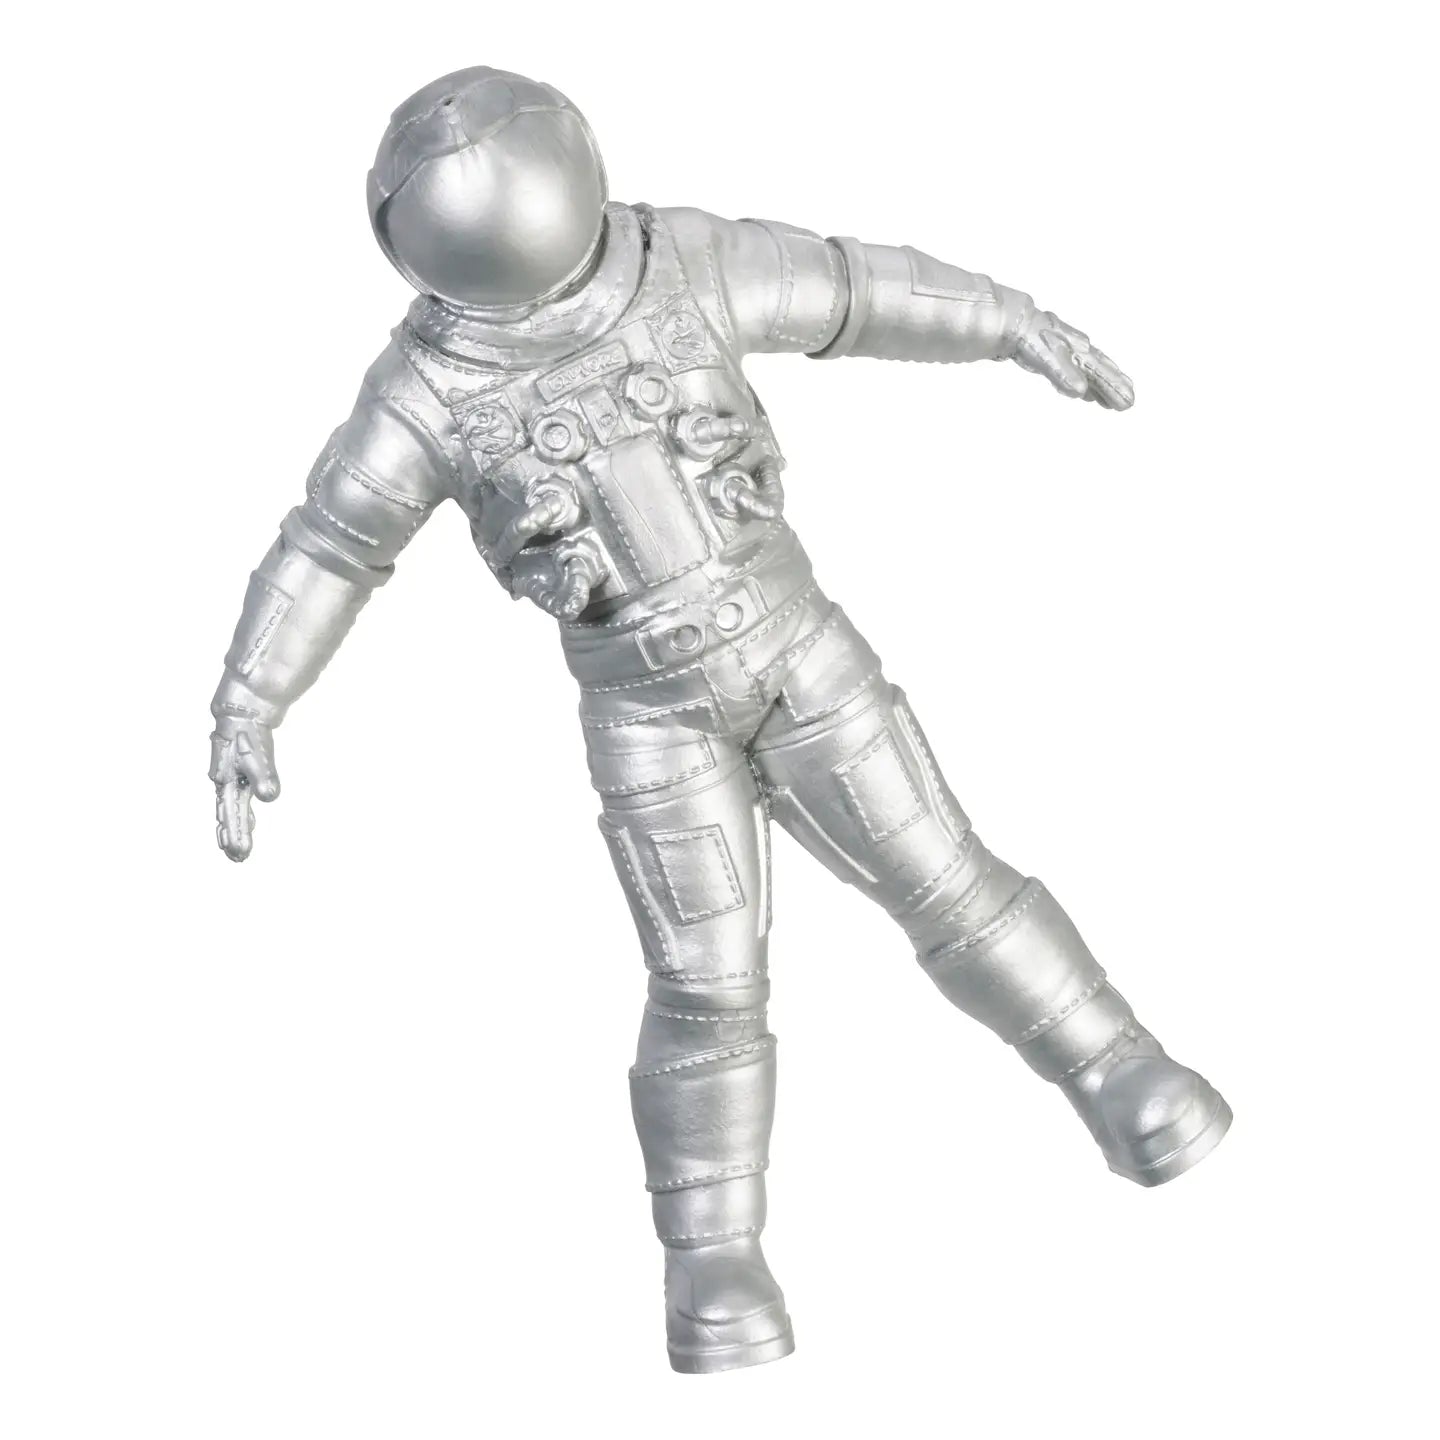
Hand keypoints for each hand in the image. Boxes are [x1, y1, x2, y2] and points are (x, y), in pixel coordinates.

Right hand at [209, 713, 279, 861]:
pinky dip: (240, 815)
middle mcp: (226, 783)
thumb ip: (262, 775)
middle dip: (234, 836)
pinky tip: (247, 826)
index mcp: (228, 781)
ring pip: (229, 810)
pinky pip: (236, 800)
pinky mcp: (238, 775)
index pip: (231, 813)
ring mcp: (230, 779)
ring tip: (237, 852)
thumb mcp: (256, 754)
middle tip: (239, 858)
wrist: (242, 712)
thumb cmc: (247, 733)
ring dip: (234, 830)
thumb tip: (269, 797)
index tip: (240, 853)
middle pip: (229, 815)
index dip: (236, 833)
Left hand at [1013, 311, 1134, 409]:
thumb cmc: (1033, 340)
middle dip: (1115, 386)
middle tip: (1129, 402)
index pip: (1101, 373)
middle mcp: (1080, 350)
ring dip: (1103, 386)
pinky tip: (1087, 393)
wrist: (1016, 322)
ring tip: (1114, 401)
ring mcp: (1070, 351)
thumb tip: (1081, 391)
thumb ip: (1064, 374)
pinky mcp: (1059, 355)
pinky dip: (1086, 382)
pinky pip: (1078, 370)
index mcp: (1079, 352)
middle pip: (1102, 370)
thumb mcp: (1047, 358)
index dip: (1114, 387)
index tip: (1128, 403)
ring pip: (1092, 370)